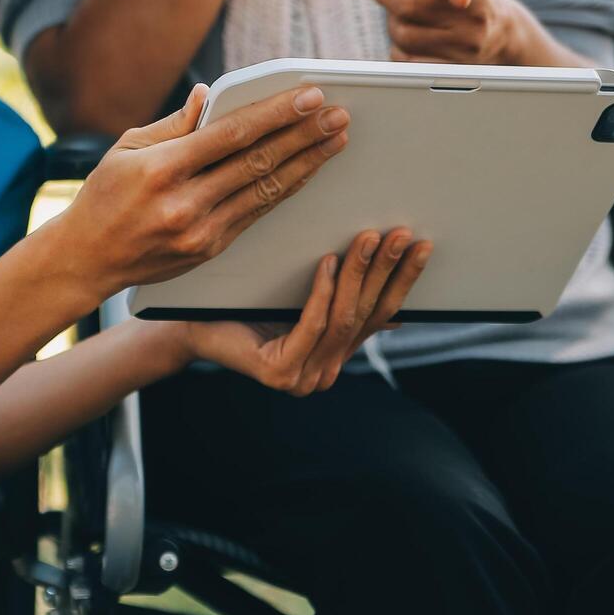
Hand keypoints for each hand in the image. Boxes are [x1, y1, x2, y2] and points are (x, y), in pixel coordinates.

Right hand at [46, 83, 349, 303]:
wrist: (86, 260)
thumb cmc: (104, 197)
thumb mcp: (127, 148)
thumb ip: (173, 123)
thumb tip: (210, 96)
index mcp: (162, 169)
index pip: (233, 135)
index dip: (277, 115)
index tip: (310, 97)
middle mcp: (184, 202)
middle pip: (258, 163)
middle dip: (304, 136)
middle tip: (337, 116)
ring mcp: (200, 231)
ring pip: (264, 191)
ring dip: (306, 164)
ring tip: (334, 141)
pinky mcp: (209, 250)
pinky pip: (256, 214)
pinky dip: (284, 191)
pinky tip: (306, 173)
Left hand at [176, 229, 430, 394]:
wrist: (190, 325)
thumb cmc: (247, 305)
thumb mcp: (304, 300)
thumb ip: (345, 304)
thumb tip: (401, 305)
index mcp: (335, 357)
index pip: (380, 315)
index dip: (402, 280)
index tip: (423, 245)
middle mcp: (324, 374)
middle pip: (365, 315)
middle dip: (387, 272)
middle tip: (403, 235)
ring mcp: (303, 379)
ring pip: (341, 319)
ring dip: (359, 275)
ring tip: (370, 238)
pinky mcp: (279, 374)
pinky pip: (310, 325)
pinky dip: (322, 292)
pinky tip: (327, 261)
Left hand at [371, 0, 527, 64]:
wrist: (498, 31)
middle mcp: (472, 19)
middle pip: (409, 10)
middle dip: (390, 2)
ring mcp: (464, 49)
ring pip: (404, 39)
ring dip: (393, 28)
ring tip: (406, 19)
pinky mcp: (453, 73)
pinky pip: (408, 65)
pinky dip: (399, 52)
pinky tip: (411, 42)